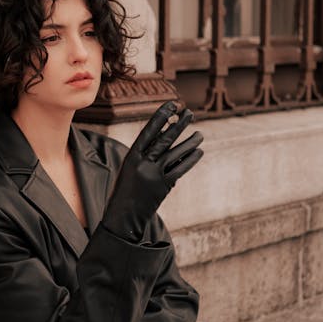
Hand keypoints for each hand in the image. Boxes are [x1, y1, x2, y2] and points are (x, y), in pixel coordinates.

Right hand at [102, 101, 202, 240]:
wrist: (123, 216)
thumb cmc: (126, 190)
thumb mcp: (131, 168)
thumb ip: (146, 154)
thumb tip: (167, 135)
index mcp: (131, 156)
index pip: (149, 131)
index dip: (161, 116)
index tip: (172, 105)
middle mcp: (142, 164)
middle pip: (164, 139)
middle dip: (179, 125)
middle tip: (190, 113)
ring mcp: (154, 175)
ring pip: (176, 154)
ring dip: (190, 143)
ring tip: (199, 134)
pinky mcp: (164, 186)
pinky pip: (180, 169)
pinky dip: (190, 159)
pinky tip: (198, 152)